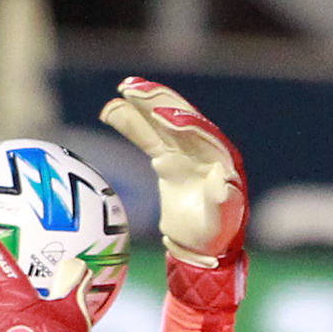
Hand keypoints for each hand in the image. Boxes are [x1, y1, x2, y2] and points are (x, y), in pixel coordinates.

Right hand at [101, 76, 248, 293]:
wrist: (202, 244)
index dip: (185, 125)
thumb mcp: (221, 221)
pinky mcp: (167, 157)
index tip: (164, 117)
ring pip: (162, 122)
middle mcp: (204, 150)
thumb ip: (222, 201)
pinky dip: (130, 122)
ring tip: (125, 87)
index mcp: (222, 161)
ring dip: (145, 104)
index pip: (203, 136)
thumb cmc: (216, 234)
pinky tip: (110, 110)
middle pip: (181, 120)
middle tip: (138, 89)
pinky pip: (147, 135)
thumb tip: (222, 178)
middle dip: (161, 103)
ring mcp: (185, 151)